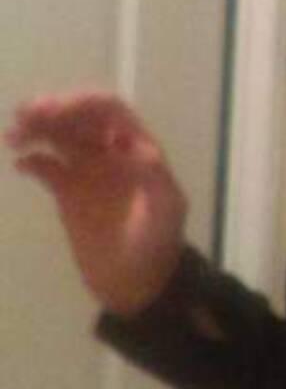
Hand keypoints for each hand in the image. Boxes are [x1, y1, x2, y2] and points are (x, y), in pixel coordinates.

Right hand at [6, 92, 187, 314]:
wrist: (138, 283)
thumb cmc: (157, 244)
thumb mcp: (166, 209)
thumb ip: (155, 178)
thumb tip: (136, 149)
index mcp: (136, 147)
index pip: (108, 110)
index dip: (81, 104)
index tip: (55, 111)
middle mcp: (109, 152)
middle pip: (78, 118)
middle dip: (52, 110)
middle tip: (25, 117)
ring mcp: (87, 171)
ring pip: (58, 137)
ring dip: (36, 128)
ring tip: (13, 136)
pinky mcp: (68, 193)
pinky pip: (46, 166)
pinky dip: (32, 160)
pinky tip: (20, 164)